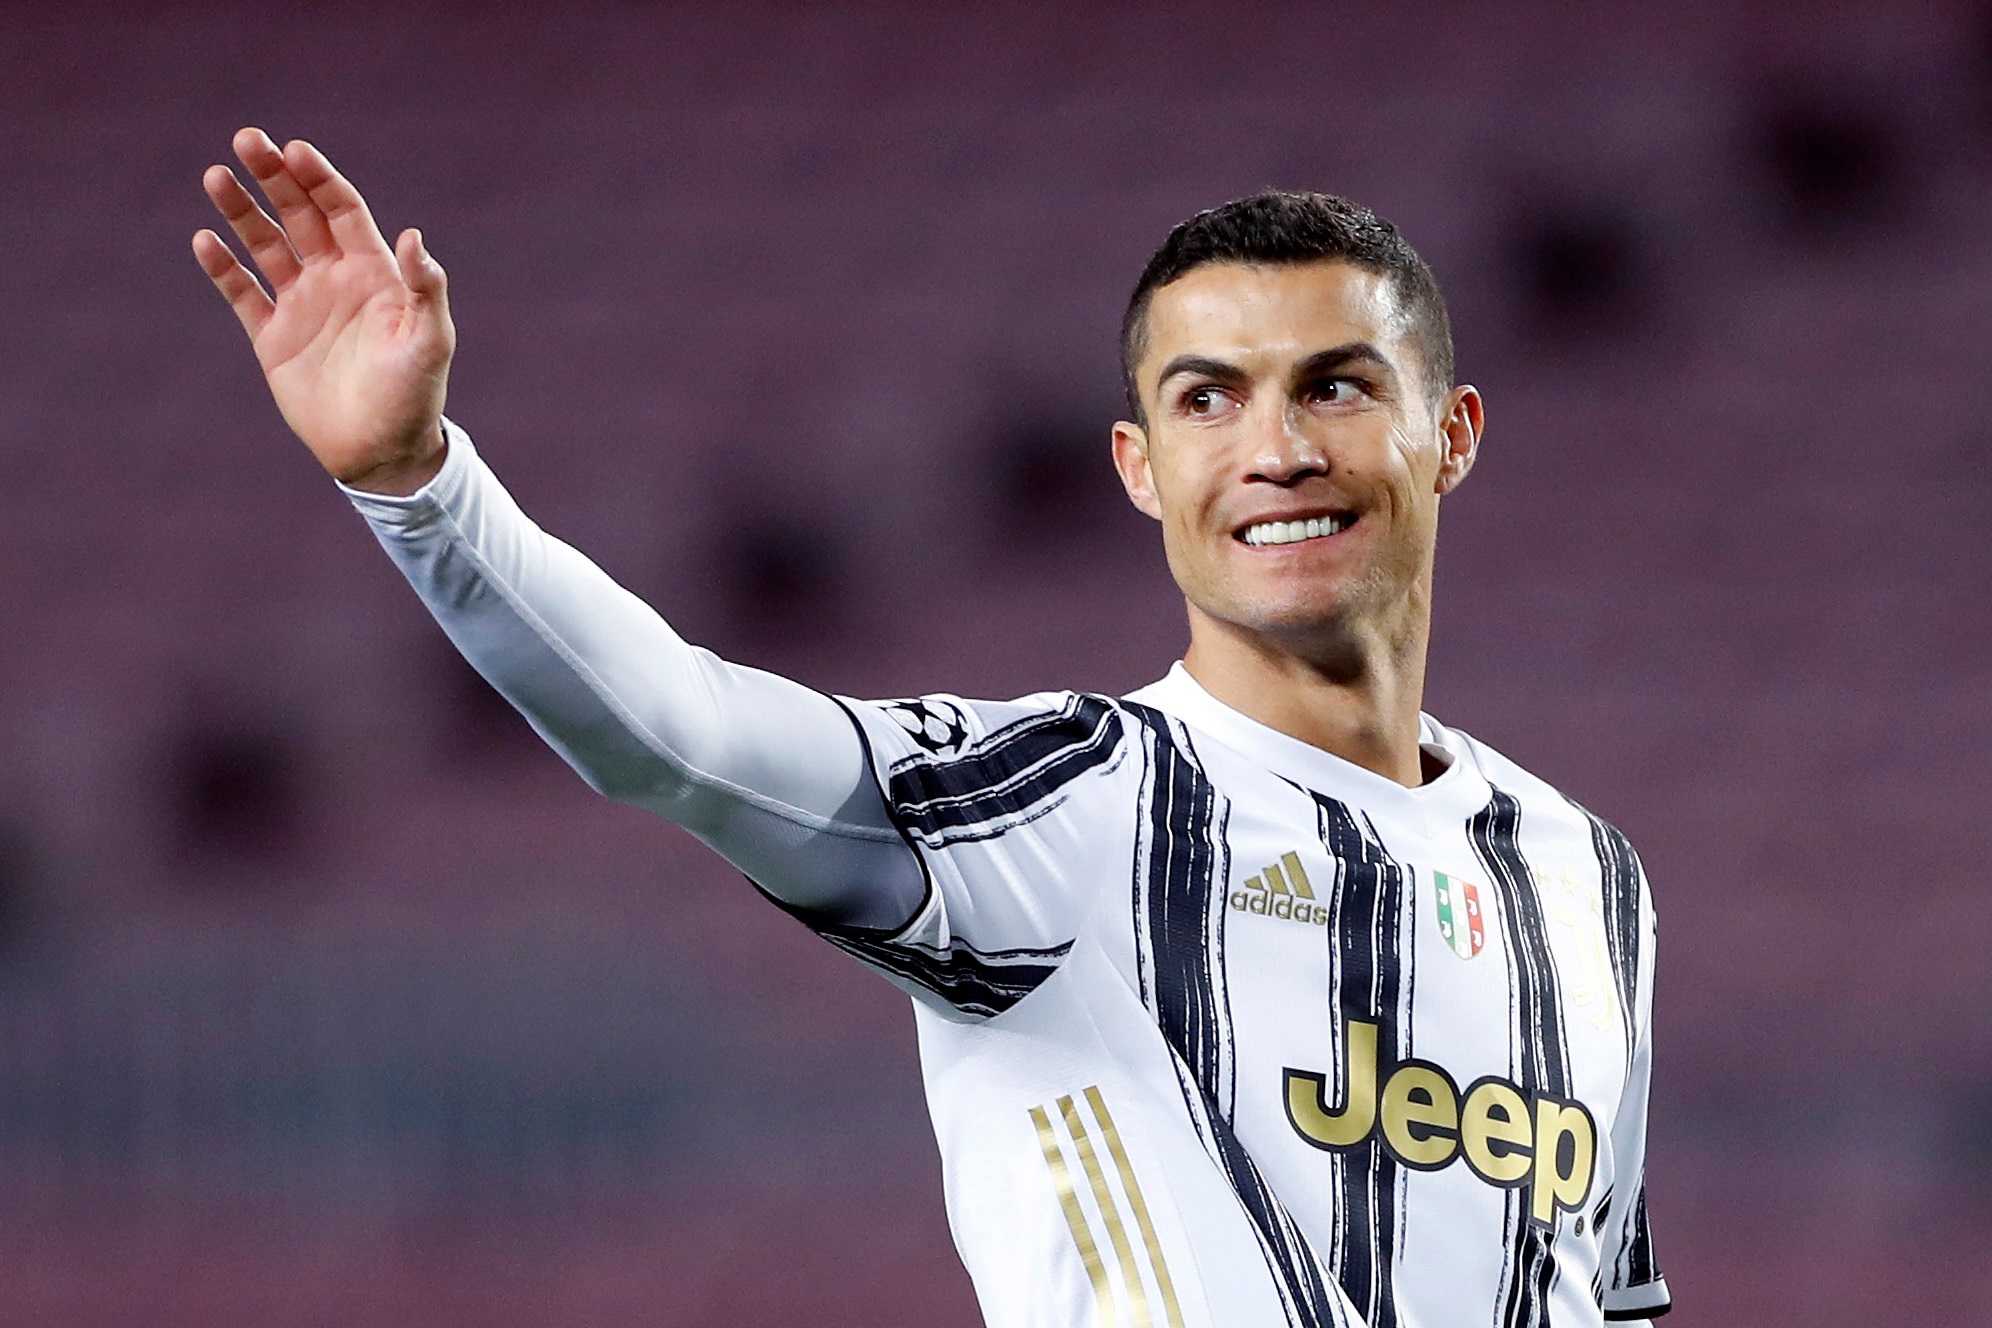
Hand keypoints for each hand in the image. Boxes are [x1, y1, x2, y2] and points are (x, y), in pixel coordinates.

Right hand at [193, 128, 454, 494]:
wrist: (382, 451)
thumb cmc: (416, 395)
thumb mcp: (430, 341)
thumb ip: (426, 289)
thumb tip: (414, 236)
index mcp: (374, 273)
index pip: (342, 210)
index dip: (320, 179)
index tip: (295, 149)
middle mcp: (335, 280)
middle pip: (300, 214)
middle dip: (274, 177)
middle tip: (247, 139)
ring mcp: (302, 306)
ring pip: (265, 244)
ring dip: (241, 211)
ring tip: (217, 177)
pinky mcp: (273, 338)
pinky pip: (242, 293)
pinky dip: (223, 268)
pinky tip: (205, 240)